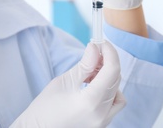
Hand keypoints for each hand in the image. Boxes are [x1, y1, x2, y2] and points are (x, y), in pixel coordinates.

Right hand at [10, 42, 125, 127]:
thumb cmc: (44, 109)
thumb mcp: (63, 81)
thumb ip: (85, 64)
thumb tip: (96, 47)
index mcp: (91, 101)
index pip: (112, 70)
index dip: (110, 53)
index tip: (102, 43)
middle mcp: (102, 114)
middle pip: (115, 80)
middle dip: (108, 63)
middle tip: (95, 54)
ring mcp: (104, 122)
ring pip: (118, 92)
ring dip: (108, 78)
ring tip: (91, 73)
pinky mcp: (102, 124)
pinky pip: (114, 104)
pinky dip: (109, 91)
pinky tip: (94, 87)